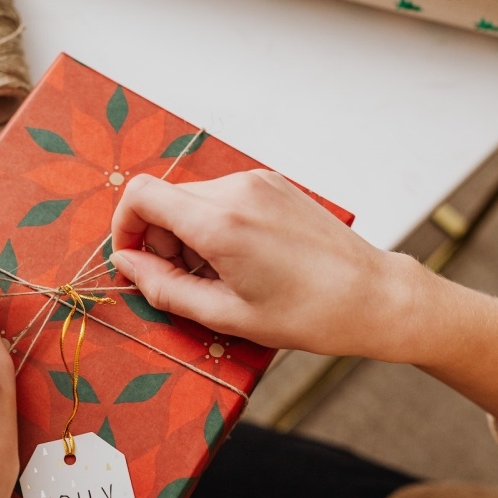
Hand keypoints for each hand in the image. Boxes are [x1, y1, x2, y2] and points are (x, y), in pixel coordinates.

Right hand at [108, 170, 420, 360]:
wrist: (374, 297)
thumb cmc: (310, 314)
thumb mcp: (226, 315)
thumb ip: (165, 288)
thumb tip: (127, 265)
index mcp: (221, 222)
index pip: (141, 195)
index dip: (124, 227)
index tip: (134, 261)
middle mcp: (238, 190)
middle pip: (166, 199)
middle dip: (160, 240)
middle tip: (183, 283)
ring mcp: (259, 182)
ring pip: (193, 199)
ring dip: (188, 235)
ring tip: (218, 278)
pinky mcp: (274, 185)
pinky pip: (223, 199)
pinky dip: (215, 227)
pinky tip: (240, 263)